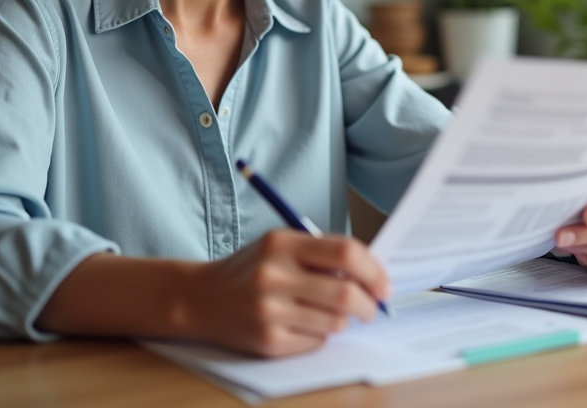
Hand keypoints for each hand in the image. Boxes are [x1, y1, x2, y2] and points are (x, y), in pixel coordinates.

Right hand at [191, 229, 389, 356]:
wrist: (201, 298)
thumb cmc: (251, 269)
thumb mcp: (281, 245)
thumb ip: (322, 252)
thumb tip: (372, 272)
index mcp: (282, 244)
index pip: (345, 253)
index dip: (374, 270)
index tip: (384, 284)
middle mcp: (274, 276)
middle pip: (345, 294)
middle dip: (369, 304)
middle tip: (373, 308)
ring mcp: (269, 311)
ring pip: (335, 322)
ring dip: (344, 320)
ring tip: (333, 313)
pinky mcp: (268, 341)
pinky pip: (316, 341)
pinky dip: (321, 334)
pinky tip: (306, 324)